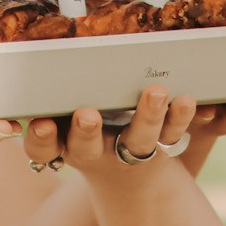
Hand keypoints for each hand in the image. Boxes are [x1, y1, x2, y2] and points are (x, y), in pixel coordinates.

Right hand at [21, 85, 197, 183]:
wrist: (128, 176)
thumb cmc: (85, 131)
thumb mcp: (64, 119)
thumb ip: (55, 93)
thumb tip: (44, 49)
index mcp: (62, 143)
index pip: (42, 147)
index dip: (40, 138)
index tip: (41, 123)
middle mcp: (93, 152)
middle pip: (86, 148)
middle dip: (86, 132)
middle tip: (88, 115)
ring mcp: (128, 153)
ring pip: (138, 141)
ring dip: (147, 116)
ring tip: (156, 92)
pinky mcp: (161, 147)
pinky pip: (172, 135)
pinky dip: (180, 117)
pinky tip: (186, 99)